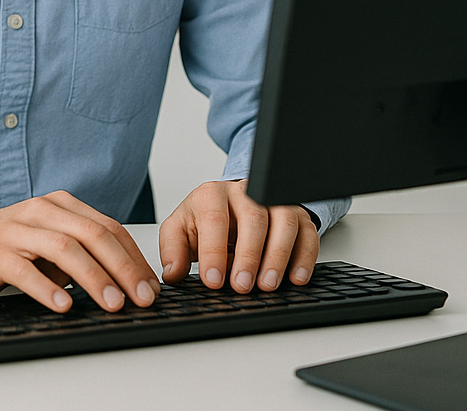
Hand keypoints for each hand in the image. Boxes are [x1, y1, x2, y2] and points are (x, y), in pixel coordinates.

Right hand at [0, 191, 160, 311]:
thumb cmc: (1, 249)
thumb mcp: (46, 245)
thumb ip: (79, 254)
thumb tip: (126, 283)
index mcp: (57, 206)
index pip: (108, 228)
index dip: (134, 258)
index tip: (151, 288)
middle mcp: (38, 211)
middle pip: (92, 235)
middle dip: (123, 268)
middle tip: (141, 298)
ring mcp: (14, 230)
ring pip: (64, 248)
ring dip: (93, 278)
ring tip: (112, 304)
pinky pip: (24, 269)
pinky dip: (47, 288)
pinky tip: (64, 305)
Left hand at [159, 180, 318, 291]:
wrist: (230, 206)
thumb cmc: (204, 221)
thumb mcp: (180, 230)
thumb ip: (172, 250)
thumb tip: (172, 273)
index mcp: (211, 194)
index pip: (214, 219)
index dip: (213, 251)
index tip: (213, 280)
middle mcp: (245, 193)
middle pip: (253, 219)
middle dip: (248, 256)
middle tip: (242, 286)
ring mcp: (275, 202)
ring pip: (284, 223)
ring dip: (278, 257)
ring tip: (267, 285)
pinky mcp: (298, 216)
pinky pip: (308, 233)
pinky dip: (304, 257)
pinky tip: (296, 278)